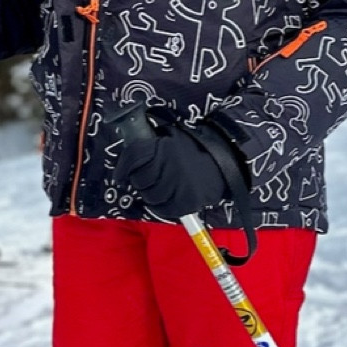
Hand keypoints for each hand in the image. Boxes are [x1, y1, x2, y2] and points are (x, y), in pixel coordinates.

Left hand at [111, 104, 245, 222]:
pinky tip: (163, 200)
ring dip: (149, 194)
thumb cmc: (195, 148)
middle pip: (140, 180)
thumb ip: (153, 142)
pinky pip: (163, 209)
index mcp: (163, 147)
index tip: (119, 176)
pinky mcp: (186, 202)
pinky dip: (160, 206)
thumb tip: (131, 152)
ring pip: (150, 196)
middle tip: (145, 179)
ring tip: (157, 188)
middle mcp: (168, 166)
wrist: (226, 160)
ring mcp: (177, 186)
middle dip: (139, 181)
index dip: (123, 168)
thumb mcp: (173, 137)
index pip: (133, 158)